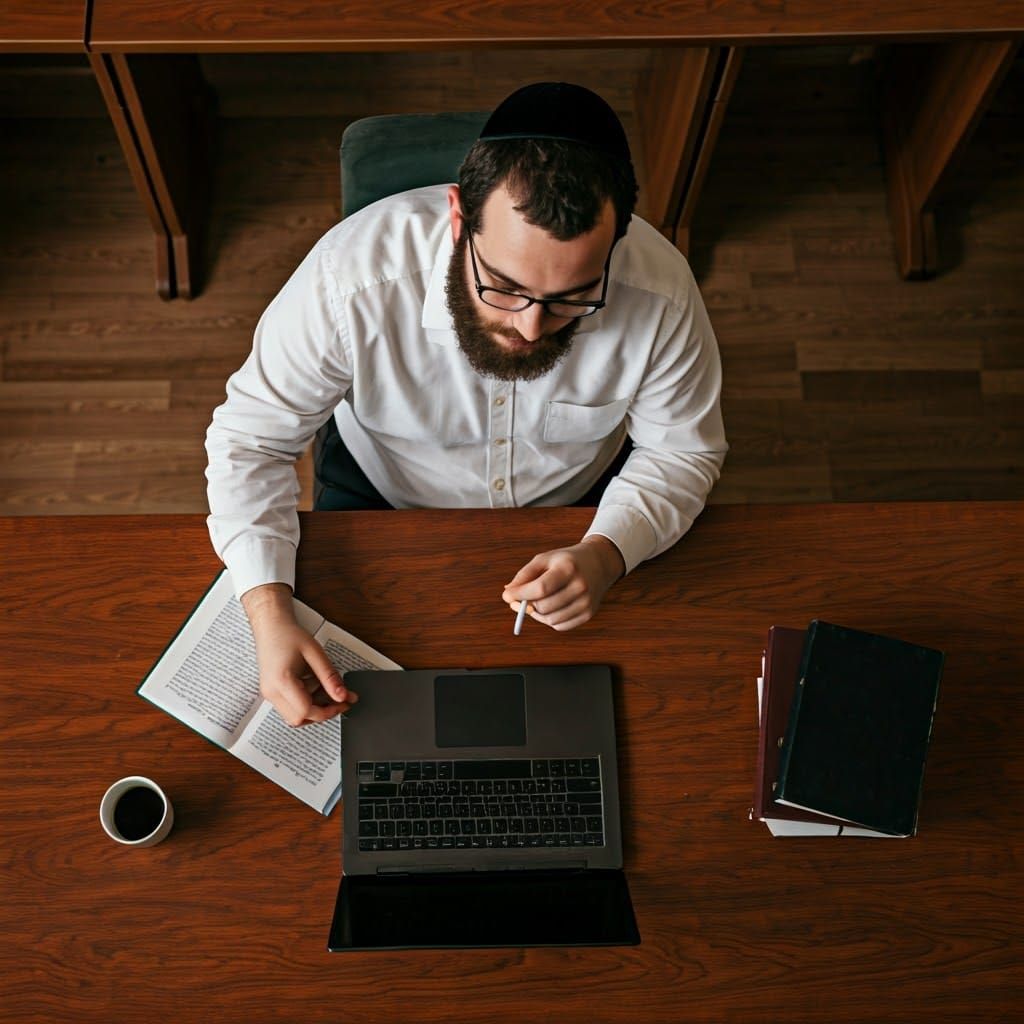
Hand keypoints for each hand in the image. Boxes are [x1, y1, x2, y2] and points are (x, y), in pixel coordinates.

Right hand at [241, 583, 357, 726]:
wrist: (271, 626)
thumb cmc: (288, 634)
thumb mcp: (315, 653)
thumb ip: (330, 676)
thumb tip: (342, 696)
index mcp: (281, 681)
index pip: (305, 711)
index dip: (328, 711)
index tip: (343, 703)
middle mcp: (272, 692)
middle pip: (299, 719)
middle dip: (322, 712)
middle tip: (340, 699)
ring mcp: (270, 693)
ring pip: (295, 715)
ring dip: (315, 706)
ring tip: (326, 686)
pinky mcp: (273, 691)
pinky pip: (291, 705)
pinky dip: (307, 700)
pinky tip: (315, 684)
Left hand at [502, 536, 624, 631]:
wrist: (598, 563)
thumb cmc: (566, 561)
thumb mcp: (544, 559)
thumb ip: (524, 575)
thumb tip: (508, 593)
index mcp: (568, 568)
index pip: (541, 588)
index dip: (521, 594)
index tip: (507, 596)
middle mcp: (580, 586)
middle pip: (544, 606)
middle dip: (527, 604)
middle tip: (520, 599)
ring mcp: (586, 602)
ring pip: (550, 619)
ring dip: (537, 614)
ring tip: (537, 601)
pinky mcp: (589, 614)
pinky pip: (560, 626)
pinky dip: (549, 620)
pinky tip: (550, 607)